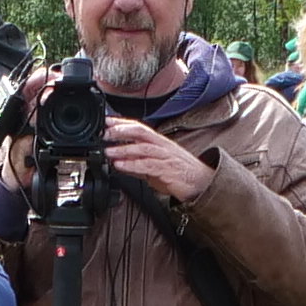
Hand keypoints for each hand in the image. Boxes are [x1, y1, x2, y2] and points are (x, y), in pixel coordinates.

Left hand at [101, 116, 216, 206]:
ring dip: (123, 149)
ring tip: (108, 152)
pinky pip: (148, 165)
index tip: (105, 121)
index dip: (122, 123)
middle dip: (121, 131)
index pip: (138, 127)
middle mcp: (162, 145)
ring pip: (142, 148)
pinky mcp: (167, 169)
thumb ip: (138, 164)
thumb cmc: (179, 173)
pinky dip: (133, 165)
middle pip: (140, 131)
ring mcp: (165, 156)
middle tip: (104, 133)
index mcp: (158, 142)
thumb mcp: (154, 167)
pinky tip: (121, 166)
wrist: (201, 184)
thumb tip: (119, 162)